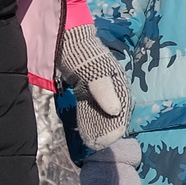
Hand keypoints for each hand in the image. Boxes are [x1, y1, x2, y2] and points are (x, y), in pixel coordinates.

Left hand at [58, 24, 128, 147]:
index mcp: (117, 81)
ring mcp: (96, 88)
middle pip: (110, 111)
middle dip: (106, 128)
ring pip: (99, 111)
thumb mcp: (94, 72)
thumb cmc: (83, 54)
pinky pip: (88, 107)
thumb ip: (104, 91)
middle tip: (98, 144)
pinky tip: (84, 130)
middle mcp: (110, 85)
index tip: (111, 139)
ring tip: (92, 142)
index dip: (117, 124)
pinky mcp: (84, 89)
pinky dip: (87, 119)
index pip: (121, 107)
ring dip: (96, 126)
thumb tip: (115, 111)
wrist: (64, 40)